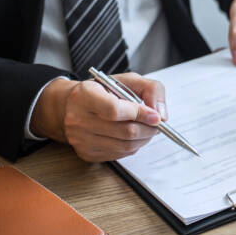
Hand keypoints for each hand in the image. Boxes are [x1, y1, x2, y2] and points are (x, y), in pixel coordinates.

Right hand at [31, 73, 166, 161]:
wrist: (74, 106)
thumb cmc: (103, 91)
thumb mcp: (127, 80)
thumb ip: (150, 89)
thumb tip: (161, 114)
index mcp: (85, 95)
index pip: (115, 110)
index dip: (140, 114)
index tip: (155, 116)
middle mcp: (78, 118)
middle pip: (125, 131)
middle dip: (149, 128)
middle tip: (157, 124)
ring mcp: (80, 139)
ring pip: (125, 146)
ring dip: (144, 139)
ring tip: (147, 129)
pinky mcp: (87, 153)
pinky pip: (120, 154)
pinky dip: (133, 146)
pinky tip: (132, 136)